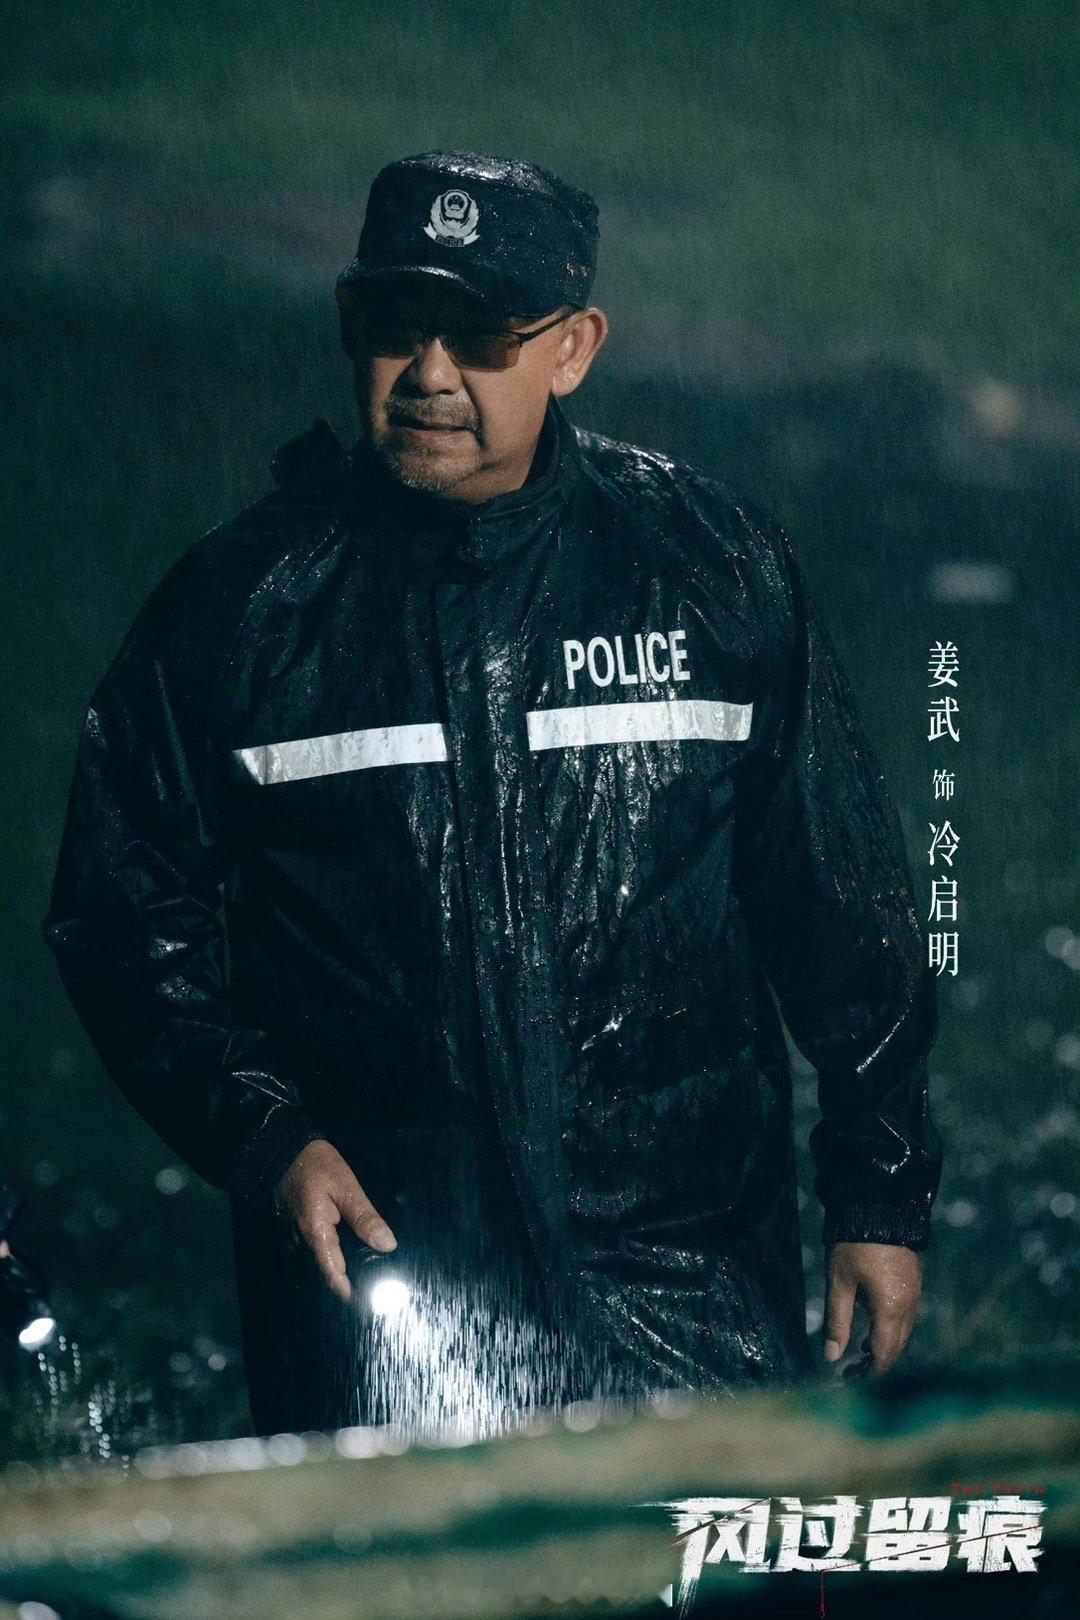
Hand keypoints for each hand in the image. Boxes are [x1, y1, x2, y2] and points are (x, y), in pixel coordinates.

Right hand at [274, 1139, 396, 1301]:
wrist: (283, 1151)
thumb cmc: (316, 1165)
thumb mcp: (346, 1186)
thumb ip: (365, 1217)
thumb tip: (387, 1245)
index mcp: (316, 1232)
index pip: (333, 1274)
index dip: (350, 1292)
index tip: (368, 1304)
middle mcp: (302, 1241)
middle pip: (326, 1273)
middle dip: (347, 1285)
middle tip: (373, 1292)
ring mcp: (296, 1237)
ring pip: (320, 1264)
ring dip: (339, 1273)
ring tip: (366, 1279)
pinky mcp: (296, 1231)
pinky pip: (315, 1252)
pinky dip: (332, 1259)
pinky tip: (349, 1259)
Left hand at [822, 1241, 921, 1377]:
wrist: (878, 1208)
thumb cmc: (853, 1246)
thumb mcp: (839, 1284)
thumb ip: (836, 1322)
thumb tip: (830, 1358)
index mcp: (890, 1309)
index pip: (883, 1353)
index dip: (868, 1372)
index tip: (850, 1379)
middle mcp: (909, 1305)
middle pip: (897, 1346)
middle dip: (876, 1363)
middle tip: (853, 1371)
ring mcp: (915, 1292)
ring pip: (903, 1332)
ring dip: (884, 1345)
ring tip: (860, 1350)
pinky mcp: (914, 1281)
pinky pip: (906, 1315)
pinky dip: (891, 1328)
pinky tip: (873, 1324)